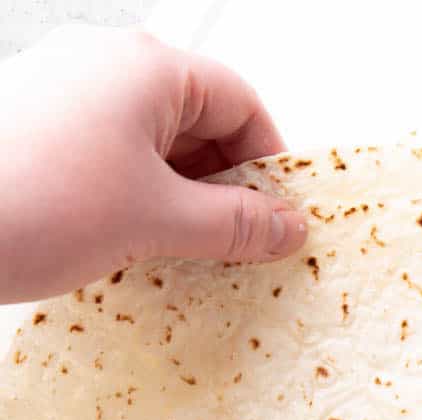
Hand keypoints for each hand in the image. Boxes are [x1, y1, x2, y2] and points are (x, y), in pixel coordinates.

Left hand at [0, 25, 307, 303]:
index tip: (278, 220)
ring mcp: (65, 94)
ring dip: (181, 198)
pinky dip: (136, 198)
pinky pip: (112, 156)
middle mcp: (105, 66)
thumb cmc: (34, 205)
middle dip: (224, 186)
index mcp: (146, 68)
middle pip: (199, 121)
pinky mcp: (37, 128)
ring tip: (183, 252)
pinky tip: (134, 244)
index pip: (242, 105)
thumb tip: (289, 228)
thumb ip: (236, 224)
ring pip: (155, 144)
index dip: (269, 165)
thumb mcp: (157, 222)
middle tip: (237, 246)